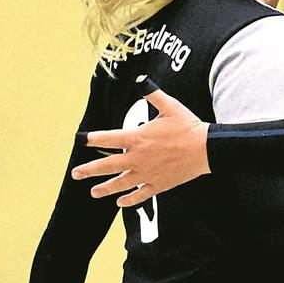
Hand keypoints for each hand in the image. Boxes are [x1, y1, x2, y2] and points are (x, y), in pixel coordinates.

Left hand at [72, 86, 210, 206]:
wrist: (206, 148)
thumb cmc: (188, 127)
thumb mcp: (170, 106)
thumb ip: (153, 94)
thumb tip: (141, 80)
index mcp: (137, 138)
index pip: (107, 139)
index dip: (92, 139)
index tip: (81, 140)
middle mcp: (137, 158)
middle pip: (107, 165)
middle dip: (89, 170)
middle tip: (76, 174)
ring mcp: (147, 173)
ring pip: (120, 183)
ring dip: (105, 188)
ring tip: (94, 192)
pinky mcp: (159, 184)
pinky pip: (140, 194)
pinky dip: (129, 199)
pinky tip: (120, 202)